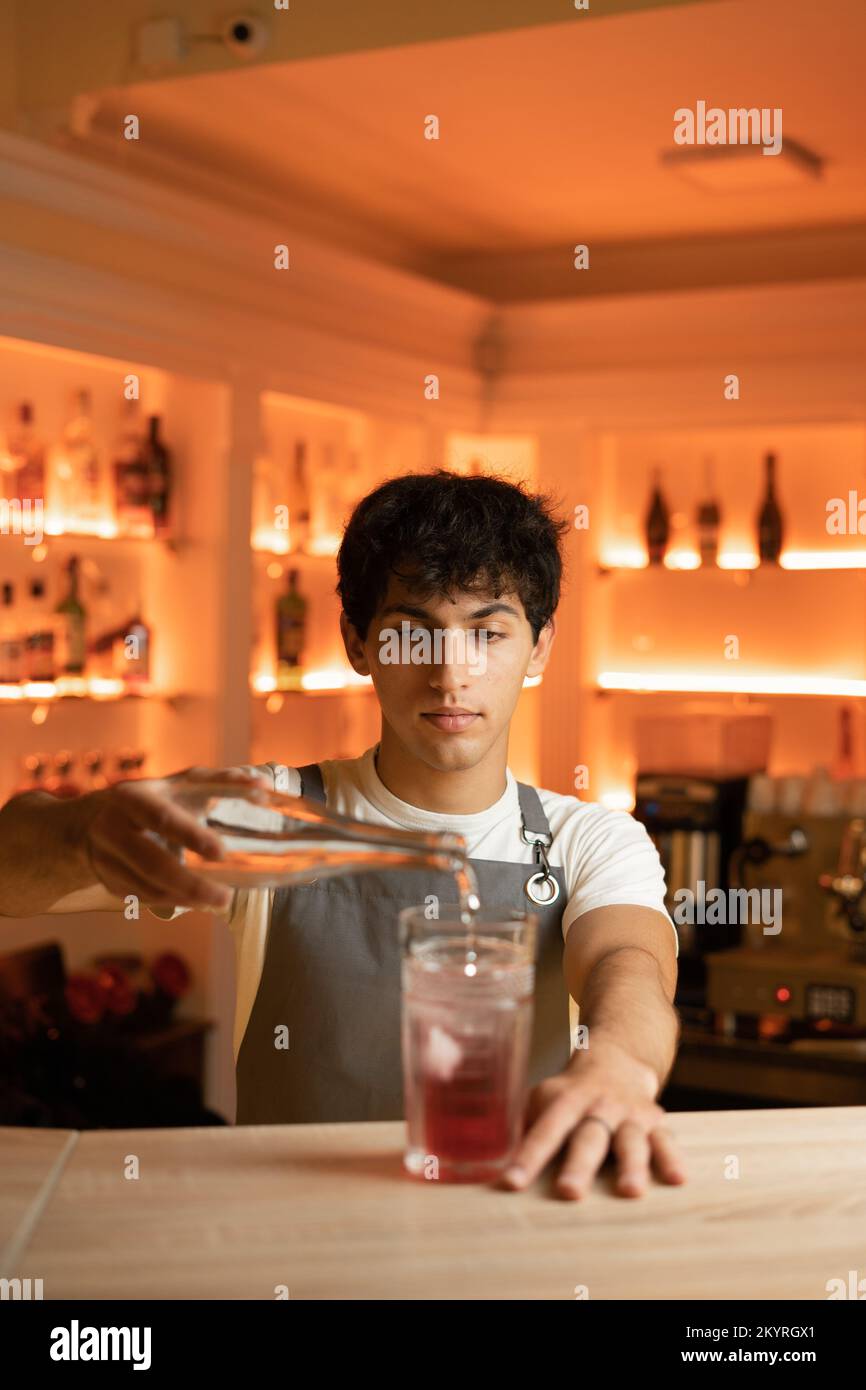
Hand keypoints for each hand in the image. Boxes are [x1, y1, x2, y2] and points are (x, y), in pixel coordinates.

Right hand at [81, 766, 270, 910]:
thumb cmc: (154, 800)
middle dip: (191, 884)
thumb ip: (221, 783)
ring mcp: (107, 860)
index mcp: (132, 798)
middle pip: (152, 864)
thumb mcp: (180, 784)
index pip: (161, 818)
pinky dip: (173, 903)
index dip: (191, 835)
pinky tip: (197, 902)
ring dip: (186, 899)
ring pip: (148, 888)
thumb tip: (263, 789)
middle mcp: (112, 829)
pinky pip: (143, 899)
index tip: (222, 852)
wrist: (91, 824)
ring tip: (218, 900)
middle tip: (225, 897)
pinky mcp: (109, 883)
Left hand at [501, 1037, 686, 1198]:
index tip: (511, 1183)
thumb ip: (526, 1128)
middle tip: (569, 1192)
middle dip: (579, 1165)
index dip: (527, 1156)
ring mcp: (629, 1114)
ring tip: (630, 1191)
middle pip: (588, 1137)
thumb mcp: (544, 1099)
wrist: (616, 1059)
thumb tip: (489, 1163)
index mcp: (565, 1101)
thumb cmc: (569, 1093)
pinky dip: (671, 1159)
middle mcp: (598, 1106)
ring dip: (630, 1165)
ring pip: (629, 1141)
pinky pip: (665, 1141)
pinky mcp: (655, 1123)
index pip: (543, 1130)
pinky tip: (677, 1179)